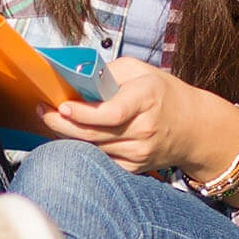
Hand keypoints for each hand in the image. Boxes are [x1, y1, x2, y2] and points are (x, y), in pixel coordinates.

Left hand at [39, 59, 218, 177]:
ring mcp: (139, 153)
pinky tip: (72, 135)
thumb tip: (77, 79)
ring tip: (53, 119)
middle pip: (95, 134)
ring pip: (93, 149)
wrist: (193, 127)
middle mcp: (143, 130)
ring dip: (68, 135)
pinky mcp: (134, 168)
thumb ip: (109, 73)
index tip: (63, 106)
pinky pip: (100, 160)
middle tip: (44, 112)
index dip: (84, 112)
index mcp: (146, 100)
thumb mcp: (141, 71)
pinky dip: (83, 149)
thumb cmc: (164, 94)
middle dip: (62, 124)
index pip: (112, 113)